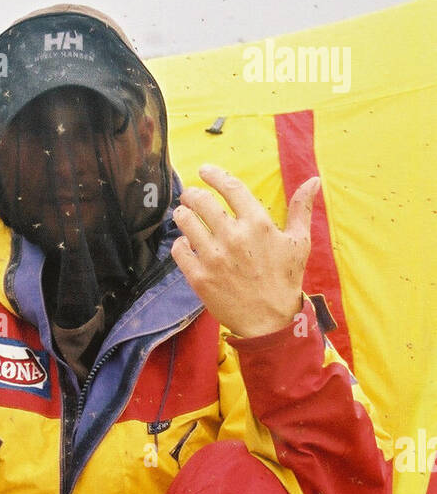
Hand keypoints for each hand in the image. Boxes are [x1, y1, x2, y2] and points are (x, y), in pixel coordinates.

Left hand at [170, 165, 319, 336]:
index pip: (230, 187)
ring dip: (182, 215)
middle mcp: (233, 237)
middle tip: (189, 195)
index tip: (204, 171)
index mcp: (257, 223)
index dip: (214, 175)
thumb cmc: (286, 281)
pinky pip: (179, 251)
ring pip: (186, 223)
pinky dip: (179, 243)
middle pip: (202, 202)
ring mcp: (213, 258)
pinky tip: (185, 243)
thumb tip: (313, 180)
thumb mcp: (299, 242)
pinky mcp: (199, 278)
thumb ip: (301, 208)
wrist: (270, 322)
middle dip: (192, 194)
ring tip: (183, 214)